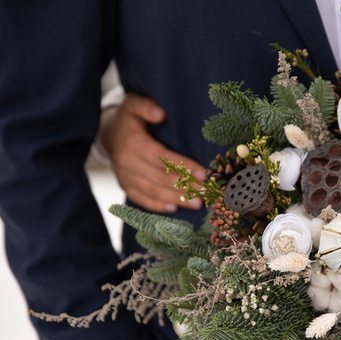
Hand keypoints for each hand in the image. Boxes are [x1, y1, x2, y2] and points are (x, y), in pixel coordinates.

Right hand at [97, 92, 205, 212]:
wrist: (108, 134)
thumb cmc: (129, 118)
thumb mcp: (133, 103)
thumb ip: (145, 106)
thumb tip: (160, 113)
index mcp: (132, 143)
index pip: (160, 158)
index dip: (181, 166)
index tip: (202, 173)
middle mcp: (127, 162)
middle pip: (159, 178)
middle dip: (184, 186)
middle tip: (205, 192)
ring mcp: (125, 176)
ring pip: (153, 192)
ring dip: (176, 199)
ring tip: (197, 203)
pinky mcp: (125, 186)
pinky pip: (142, 199)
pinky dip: (158, 206)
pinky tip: (174, 208)